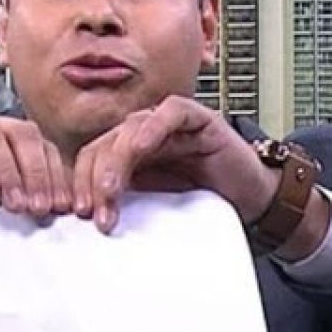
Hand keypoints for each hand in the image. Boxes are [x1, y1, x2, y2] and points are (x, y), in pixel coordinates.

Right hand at [0, 117, 71, 269]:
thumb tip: (63, 209)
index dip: (56, 175)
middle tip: (40, 207)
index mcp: (8, 144)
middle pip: (23, 133)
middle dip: (37, 171)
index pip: (43, 146)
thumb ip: (27, 201)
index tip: (62, 207)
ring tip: (14, 203)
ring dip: (10, 170)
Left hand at [72, 96, 278, 234]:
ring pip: (130, 129)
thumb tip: (88, 218)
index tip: (79, 213)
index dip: (81, 183)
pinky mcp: (198, 118)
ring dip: (116, 161)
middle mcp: (144, 134)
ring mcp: (170, 124)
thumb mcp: (156, 206)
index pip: (92, 158)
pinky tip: (141, 149)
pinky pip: (171, 112)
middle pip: (105, 145)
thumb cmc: (207, 200)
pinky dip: (153, 127)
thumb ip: (127, 202)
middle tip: (94, 212)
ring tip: (111, 191)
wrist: (252, 198)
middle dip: (94, 180)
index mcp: (129, 153)